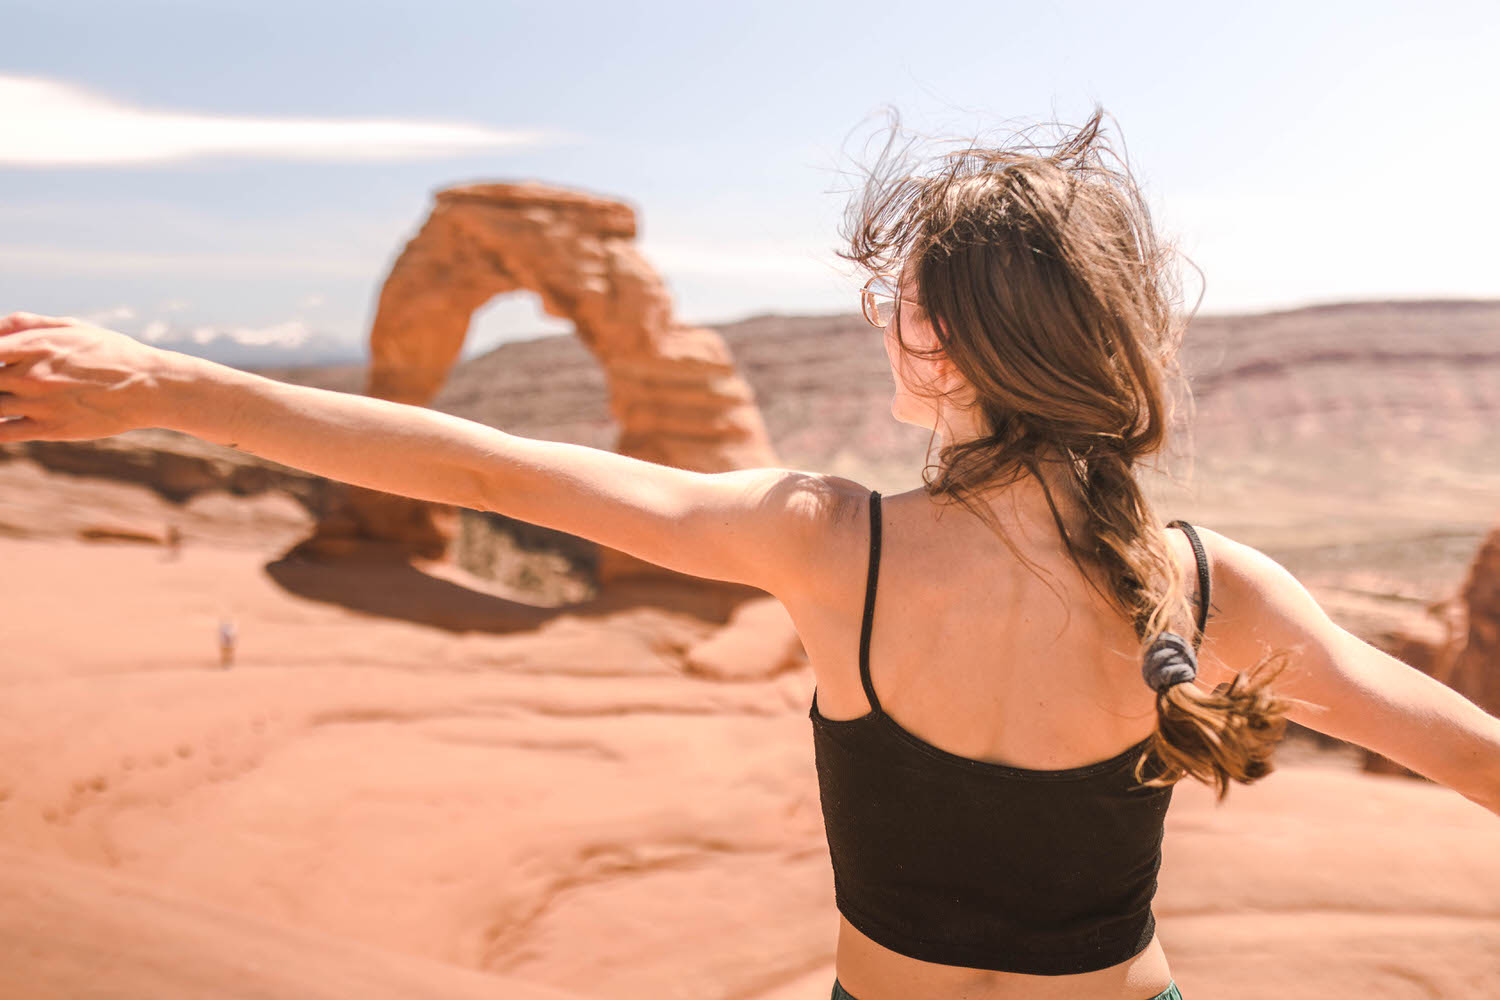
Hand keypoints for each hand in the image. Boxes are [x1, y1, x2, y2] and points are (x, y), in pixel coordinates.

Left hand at [0, 311, 172, 442]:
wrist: (148, 387)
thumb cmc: (110, 353)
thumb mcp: (72, 328)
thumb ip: (27, 324)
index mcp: (33, 344)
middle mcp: (30, 375)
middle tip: (5, 382)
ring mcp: (38, 403)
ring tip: (8, 396)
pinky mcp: (49, 429)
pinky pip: (1, 432)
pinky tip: (1, 420)